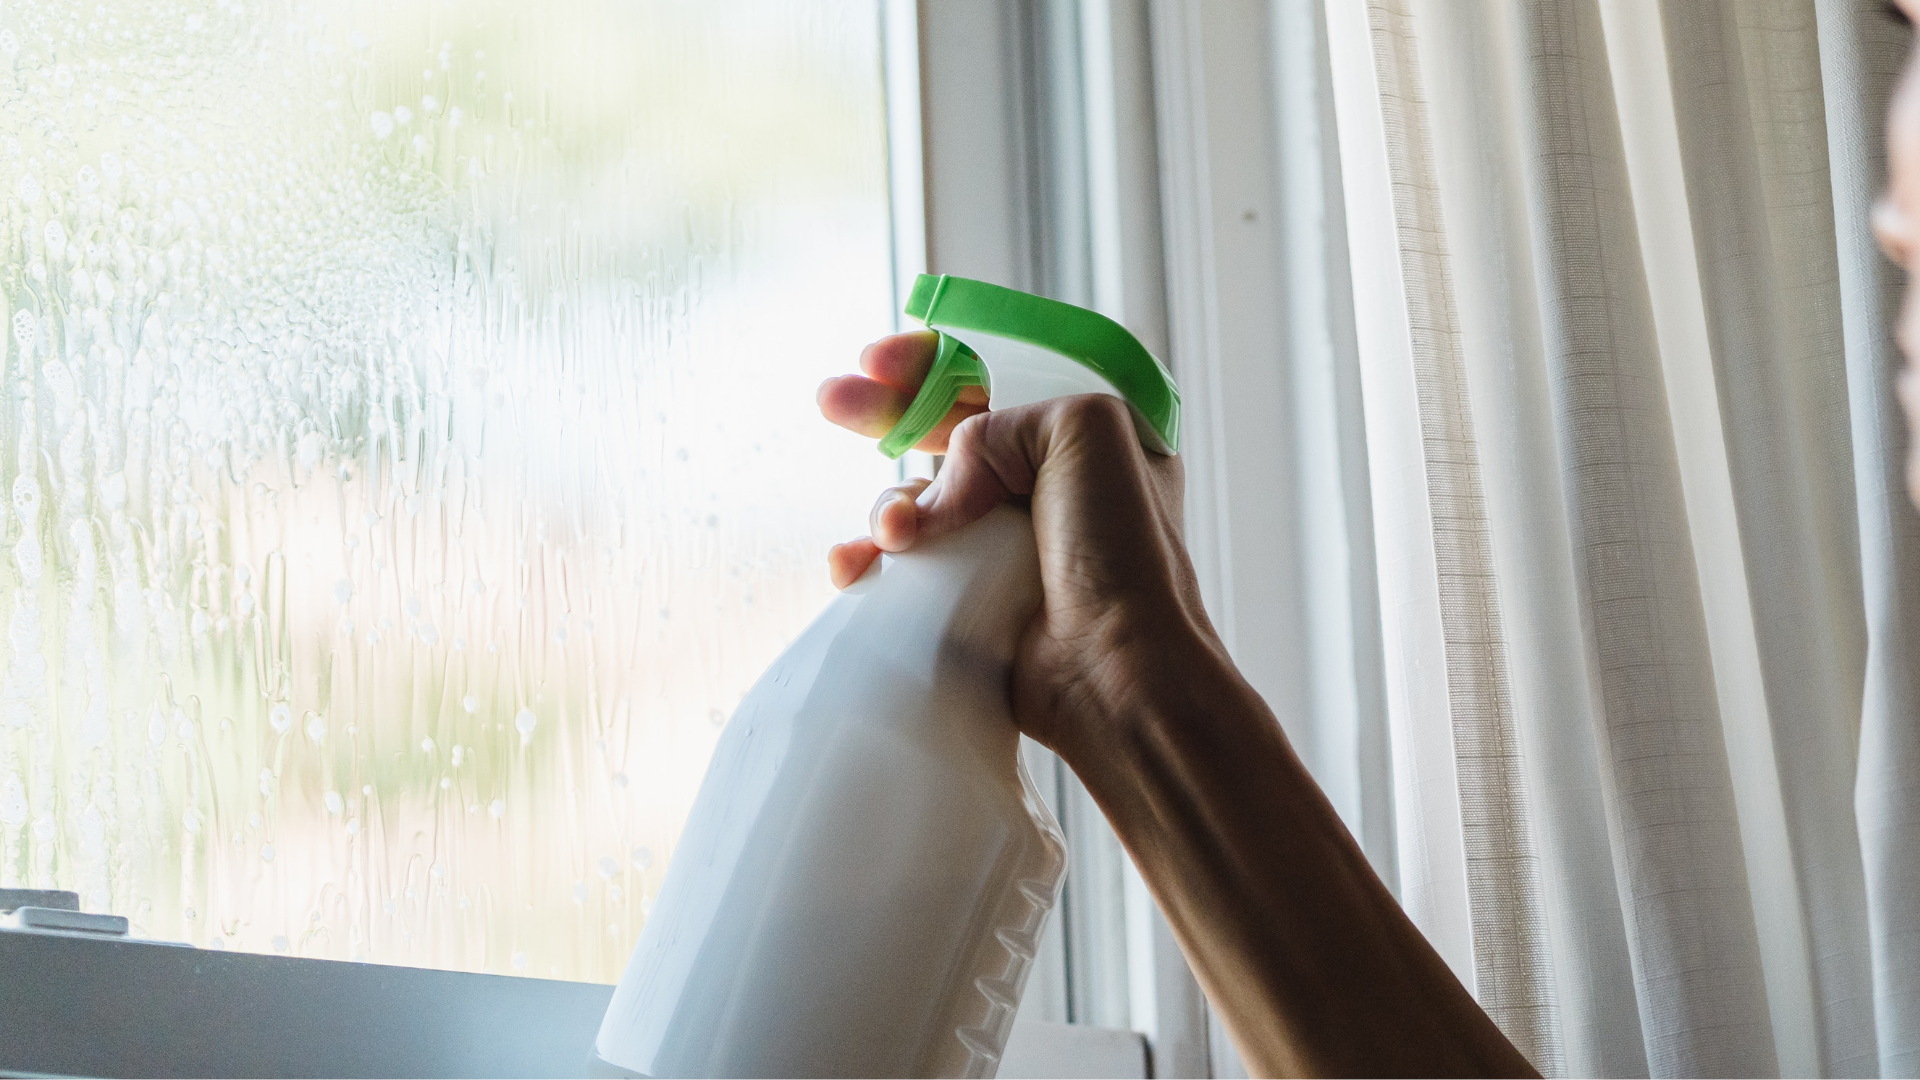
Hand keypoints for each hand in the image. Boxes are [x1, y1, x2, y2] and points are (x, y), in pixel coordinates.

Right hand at [817, 331, 1224, 754]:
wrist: (1113, 671)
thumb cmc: (1124, 554)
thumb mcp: (1087, 429)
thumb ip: (1004, 419)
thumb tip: (945, 486)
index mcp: (1090, 436)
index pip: (1003, 375)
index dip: (937, 363)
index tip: (881, 363)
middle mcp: (1050, 485)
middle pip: (949, 429)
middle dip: (886, 412)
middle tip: (835, 401)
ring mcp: (1008, 542)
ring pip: (920, 498)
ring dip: (889, 503)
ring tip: (893, 533)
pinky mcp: (973, 595)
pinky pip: (905, 562)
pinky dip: (871, 558)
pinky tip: (854, 566)